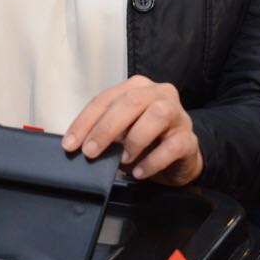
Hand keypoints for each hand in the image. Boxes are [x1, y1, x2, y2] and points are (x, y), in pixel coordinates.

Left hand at [61, 75, 202, 185]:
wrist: (180, 156)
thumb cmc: (147, 140)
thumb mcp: (122, 131)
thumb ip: (103, 131)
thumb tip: (78, 144)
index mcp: (138, 87)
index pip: (106, 99)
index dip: (85, 121)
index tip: (70, 143)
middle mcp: (159, 94)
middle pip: (130, 102)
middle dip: (105, 128)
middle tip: (89, 152)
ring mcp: (178, 114)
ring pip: (156, 116)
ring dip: (134, 139)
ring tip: (122, 159)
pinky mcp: (189, 138)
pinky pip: (172, 146)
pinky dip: (152, 161)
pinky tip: (138, 171)